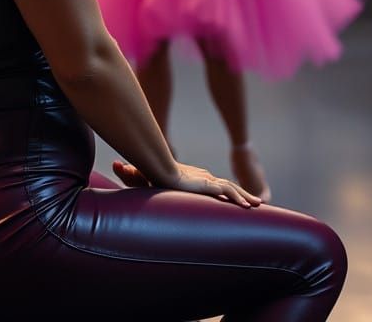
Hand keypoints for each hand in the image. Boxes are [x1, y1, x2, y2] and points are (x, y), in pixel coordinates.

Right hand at [112, 160, 260, 208]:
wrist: (154, 167)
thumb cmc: (149, 173)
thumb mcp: (146, 178)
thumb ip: (135, 176)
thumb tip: (114, 165)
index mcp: (193, 178)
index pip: (212, 185)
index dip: (223, 191)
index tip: (234, 199)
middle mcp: (202, 178)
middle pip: (226, 186)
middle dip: (241, 195)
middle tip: (254, 204)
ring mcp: (206, 180)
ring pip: (231, 189)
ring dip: (245, 197)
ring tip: (258, 206)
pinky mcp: (207, 184)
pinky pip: (227, 191)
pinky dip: (239, 197)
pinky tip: (248, 206)